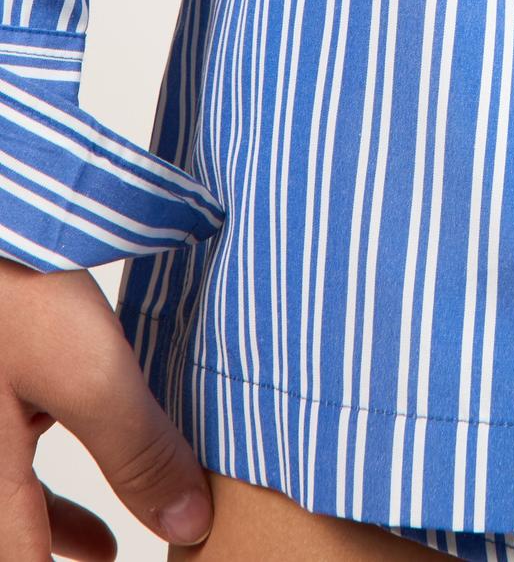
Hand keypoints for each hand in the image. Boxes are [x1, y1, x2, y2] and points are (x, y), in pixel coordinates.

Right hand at [0, 256, 214, 558]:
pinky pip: (15, 446)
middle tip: (108, 561)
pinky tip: (79, 447)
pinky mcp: (2, 373)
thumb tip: (186, 524)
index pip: (24, 559)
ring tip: (102, 544)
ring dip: (52, 522)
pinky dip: (48, 466)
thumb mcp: (87, 374)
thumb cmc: (13, 289)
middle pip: (12, 532)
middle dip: (53, 551)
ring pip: (13, 493)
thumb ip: (137, 451)